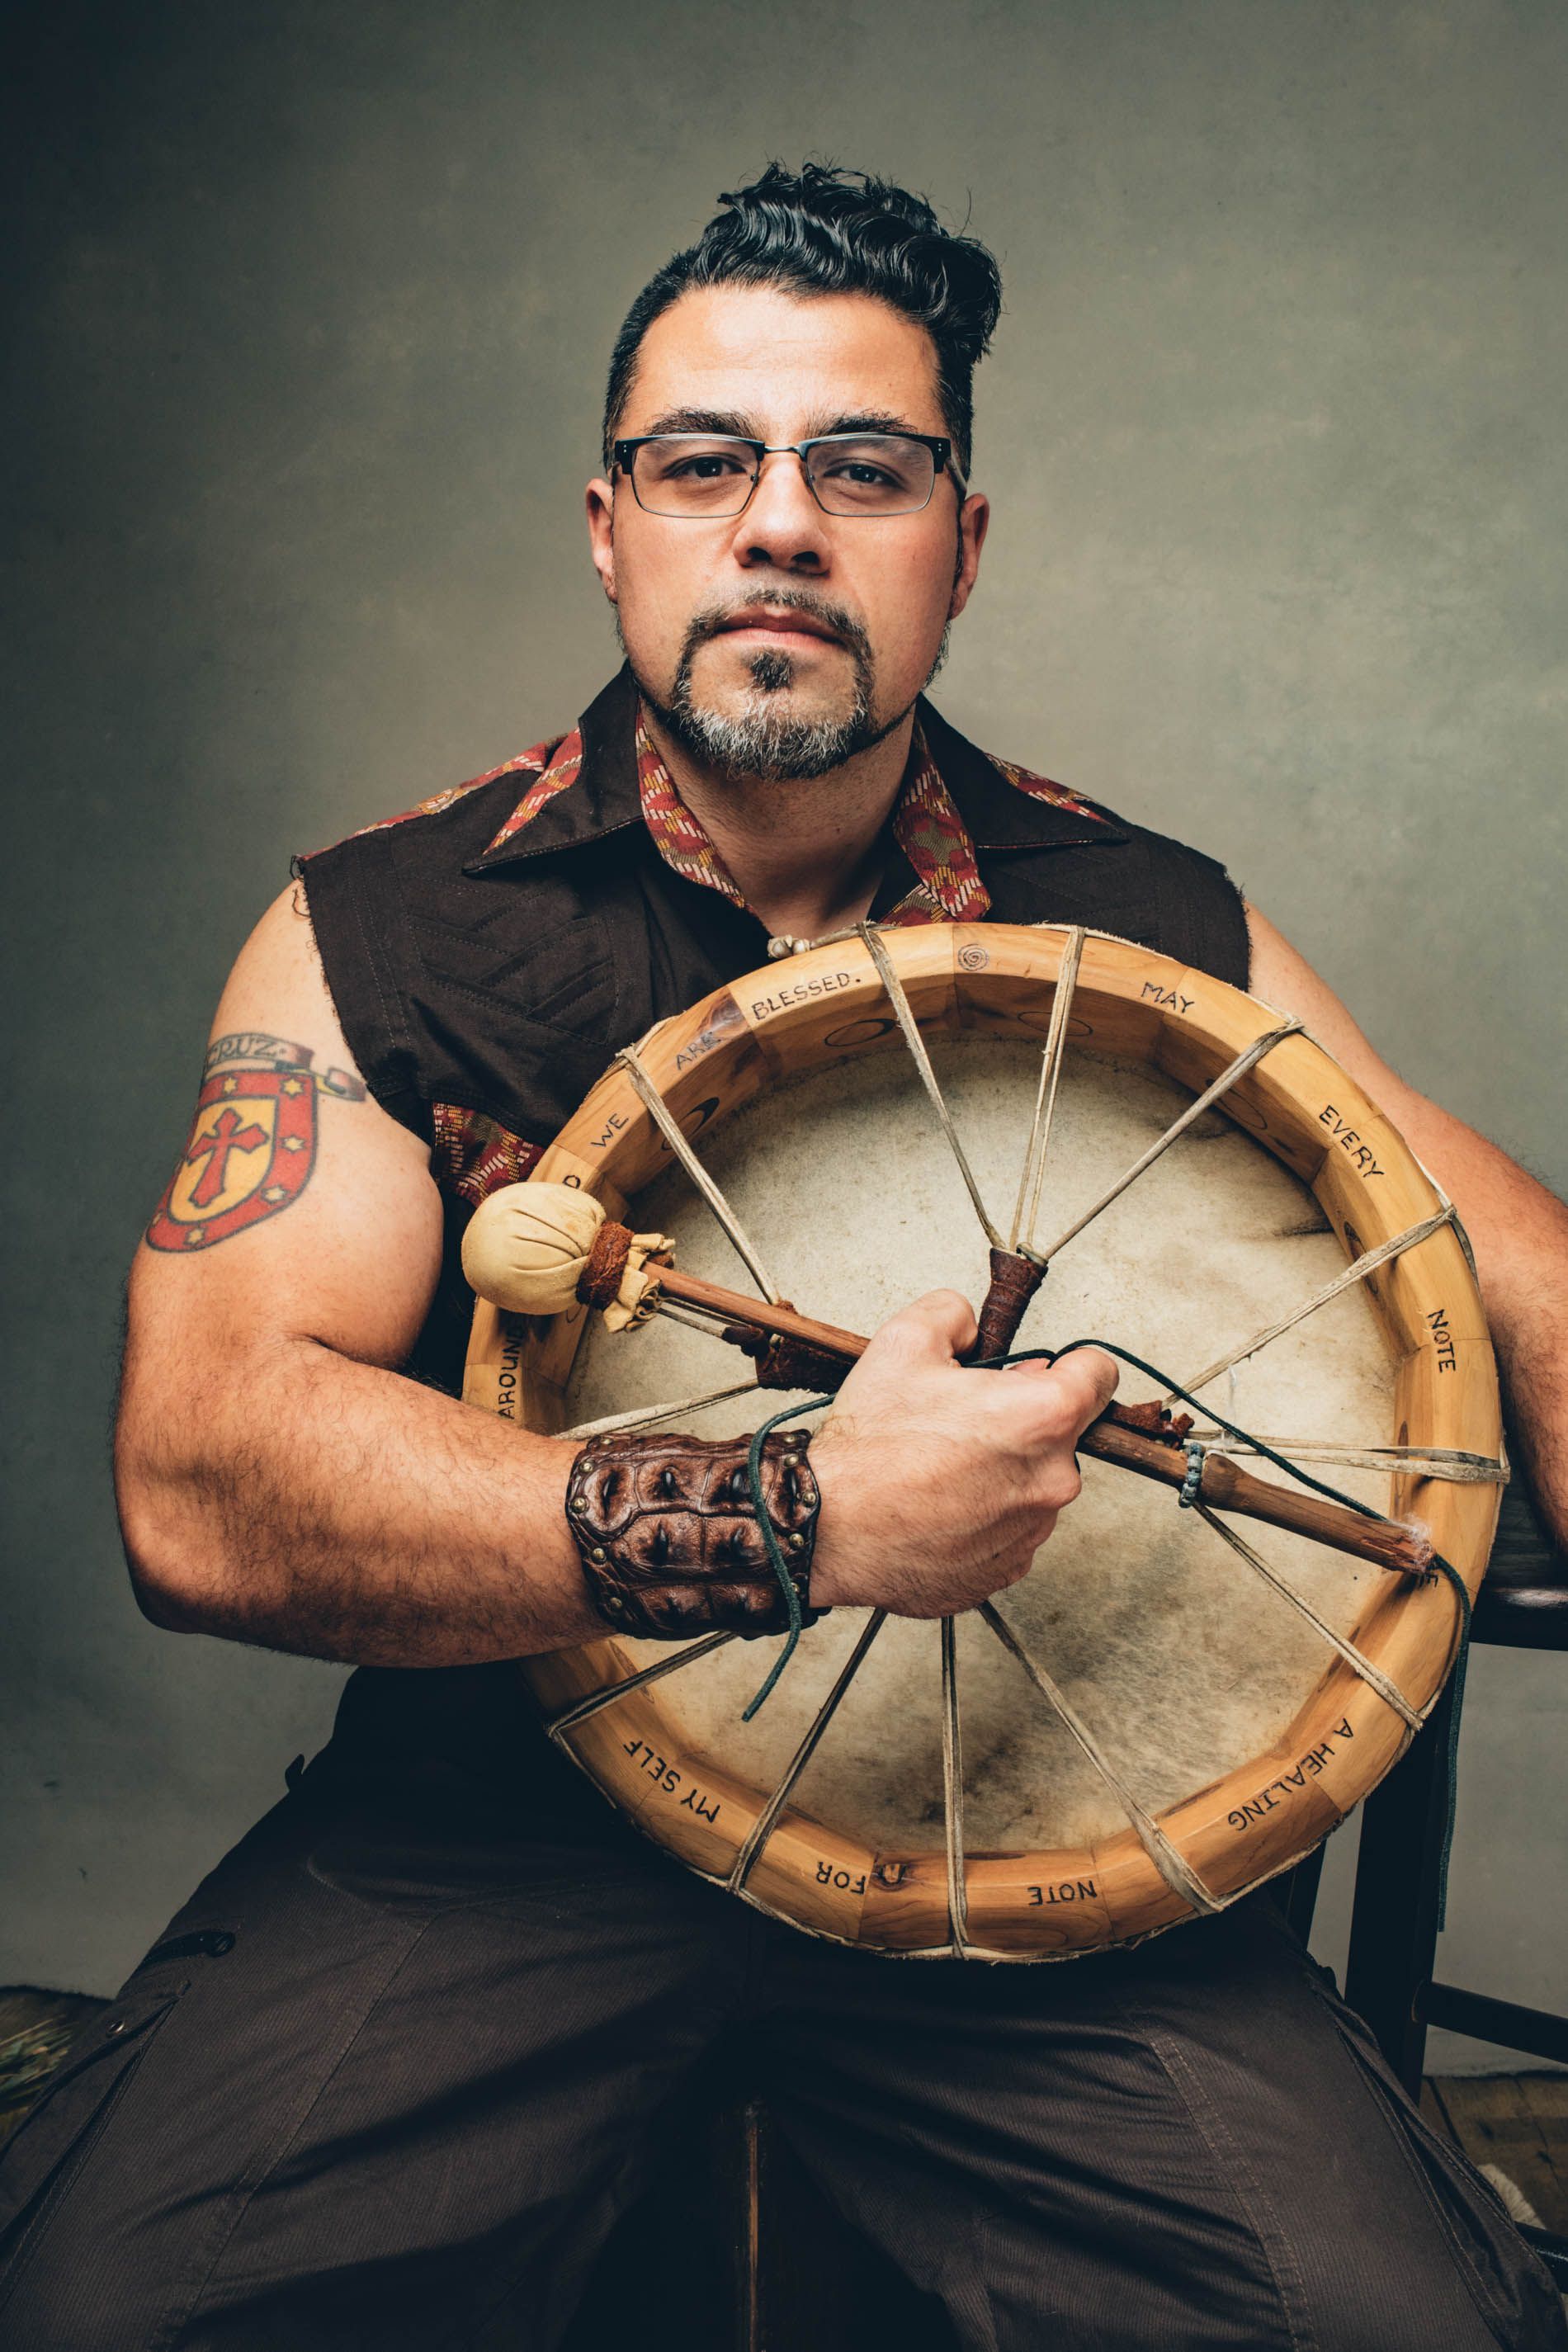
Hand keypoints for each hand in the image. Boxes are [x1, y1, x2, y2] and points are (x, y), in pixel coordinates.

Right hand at [805, 1291, 1117, 1617]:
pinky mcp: (1006, 1570)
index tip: (1042, 1371)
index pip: (1099, 1373)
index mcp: (1043, 1416)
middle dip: (1020, 1421)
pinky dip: (981, 1518)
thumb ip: (953, 1314)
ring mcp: (1031, 1531)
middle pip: (1060, 1433)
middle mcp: (1052, 1479)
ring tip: (937, 1469)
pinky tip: (935, 1507)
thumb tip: (969, 1325)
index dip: (1067, 1363)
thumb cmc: (867, 1448)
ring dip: (1000, 1473)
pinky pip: (1007, 1531)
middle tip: (960, 1420)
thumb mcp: (903, 1340)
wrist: (826, 1528)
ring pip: (1031, 1484)